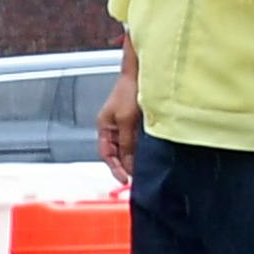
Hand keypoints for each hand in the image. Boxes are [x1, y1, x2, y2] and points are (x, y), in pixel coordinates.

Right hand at [97, 65, 142, 187]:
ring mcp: (125, 124)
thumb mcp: (126, 120)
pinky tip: (149, 153)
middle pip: (117, 153)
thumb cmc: (129, 90)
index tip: (124, 180)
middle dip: (125, 165)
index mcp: (104, 127)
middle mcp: (113, 127)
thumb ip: (127, 143)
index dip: (115, 168)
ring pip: (128, 147)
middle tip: (135, 177)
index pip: (107, 154)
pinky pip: (137, 139)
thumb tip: (129, 163)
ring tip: (142, 168)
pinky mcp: (136, 121)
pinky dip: (141, 148)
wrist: (142, 73)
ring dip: (134, 157)